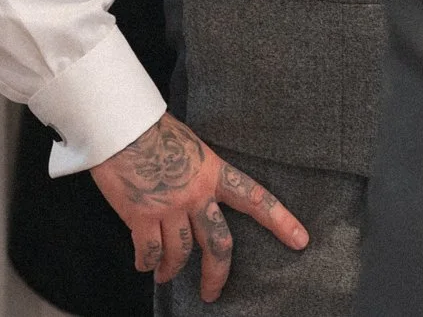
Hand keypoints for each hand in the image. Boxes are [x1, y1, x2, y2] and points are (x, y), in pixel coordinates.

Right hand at [88, 113, 309, 302]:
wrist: (122, 127)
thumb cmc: (155, 131)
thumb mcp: (192, 147)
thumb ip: (202, 173)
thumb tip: (202, 193)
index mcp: (214, 173)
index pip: (255, 198)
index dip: (280, 221)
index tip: (300, 240)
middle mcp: (196, 194)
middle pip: (218, 244)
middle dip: (216, 274)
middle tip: (212, 294)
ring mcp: (169, 207)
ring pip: (180, 252)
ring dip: (171, 269)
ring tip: (164, 275)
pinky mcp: (142, 216)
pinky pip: (149, 251)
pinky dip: (146, 263)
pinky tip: (145, 265)